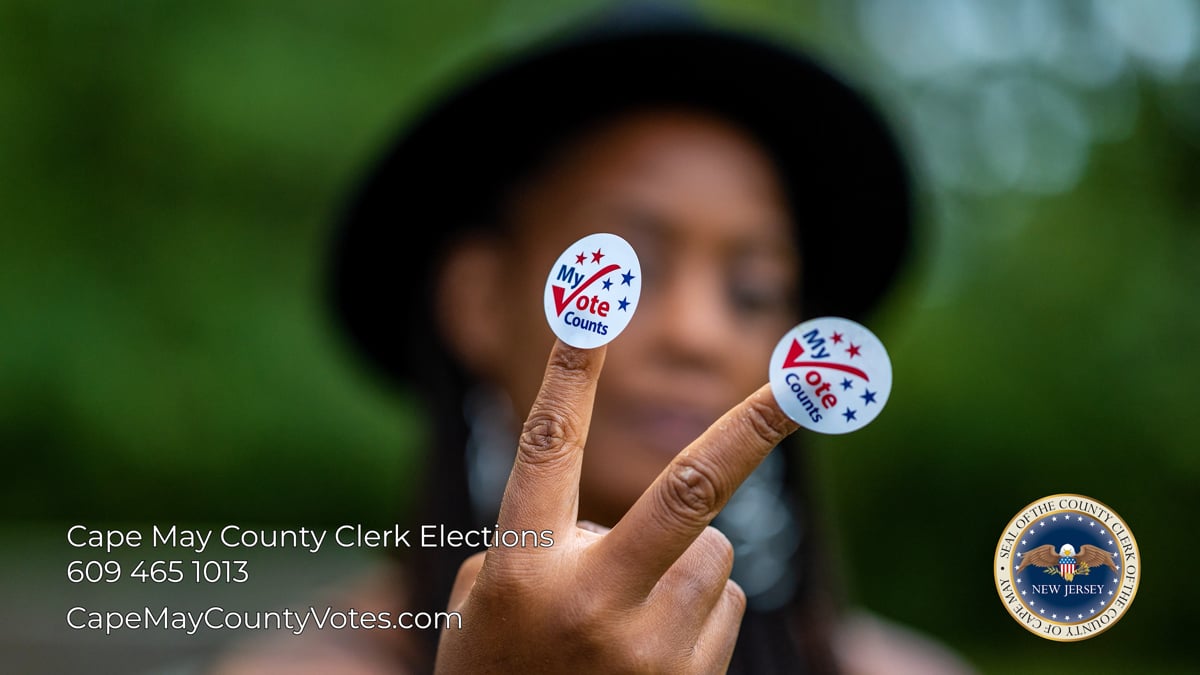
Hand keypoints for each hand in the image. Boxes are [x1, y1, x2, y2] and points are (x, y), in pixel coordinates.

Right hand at [434, 340, 798, 673]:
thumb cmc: (496, 670)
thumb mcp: (487, 602)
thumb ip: (552, 542)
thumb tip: (643, 515)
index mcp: (521, 568)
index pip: (548, 448)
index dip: (568, 372)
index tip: (590, 305)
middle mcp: (589, 602)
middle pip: (687, 490)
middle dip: (755, 427)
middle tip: (810, 382)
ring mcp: (646, 650)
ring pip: (712, 551)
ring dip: (683, 560)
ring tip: (629, 612)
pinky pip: (724, 604)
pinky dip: (696, 608)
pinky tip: (648, 649)